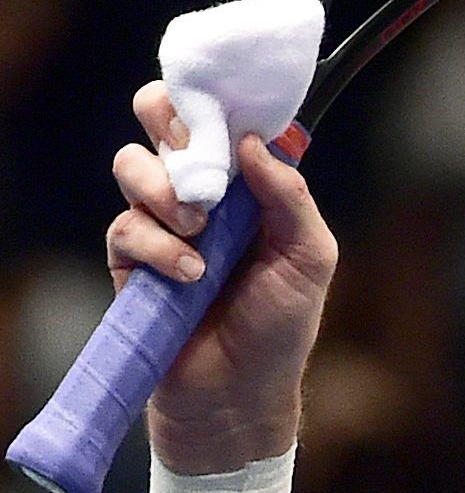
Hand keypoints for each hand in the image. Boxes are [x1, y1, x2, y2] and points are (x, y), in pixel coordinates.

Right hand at [109, 82, 336, 471]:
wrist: (238, 393)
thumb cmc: (281, 326)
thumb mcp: (310, 258)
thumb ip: (289, 197)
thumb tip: (255, 143)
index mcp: (249, 184)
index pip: (223, 119)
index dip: (217, 99)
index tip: (222, 101)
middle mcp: (202, 193)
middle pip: (161, 119)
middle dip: (170, 118)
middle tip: (190, 146)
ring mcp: (162, 221)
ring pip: (133, 164)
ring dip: (165, 188)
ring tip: (199, 228)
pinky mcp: (130, 257)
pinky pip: (126, 224)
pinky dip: (158, 245)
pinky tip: (189, 275)